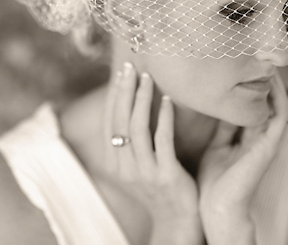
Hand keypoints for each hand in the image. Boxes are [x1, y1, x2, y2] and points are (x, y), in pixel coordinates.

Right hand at [103, 63, 202, 244]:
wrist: (177, 221)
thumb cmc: (161, 187)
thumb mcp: (139, 165)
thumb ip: (132, 142)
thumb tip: (129, 108)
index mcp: (114, 163)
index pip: (109, 122)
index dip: (114, 96)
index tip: (121, 73)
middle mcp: (123, 167)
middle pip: (119, 121)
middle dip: (124, 91)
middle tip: (130, 67)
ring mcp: (143, 172)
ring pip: (137, 128)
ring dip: (141, 99)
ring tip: (148, 78)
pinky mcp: (165, 176)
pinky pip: (162, 140)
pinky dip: (163, 117)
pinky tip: (168, 100)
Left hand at [197, 72, 287, 244]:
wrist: (217, 206)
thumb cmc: (214, 179)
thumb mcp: (216, 145)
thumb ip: (222, 128)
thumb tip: (219, 104)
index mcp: (248, 136)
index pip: (256, 103)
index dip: (254, 83)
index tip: (245, 62)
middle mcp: (261, 135)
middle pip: (270, 100)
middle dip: (266, 78)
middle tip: (260, 53)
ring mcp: (268, 140)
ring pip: (279, 103)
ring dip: (276, 82)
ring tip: (269, 61)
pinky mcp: (270, 146)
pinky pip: (280, 115)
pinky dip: (279, 97)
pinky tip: (273, 80)